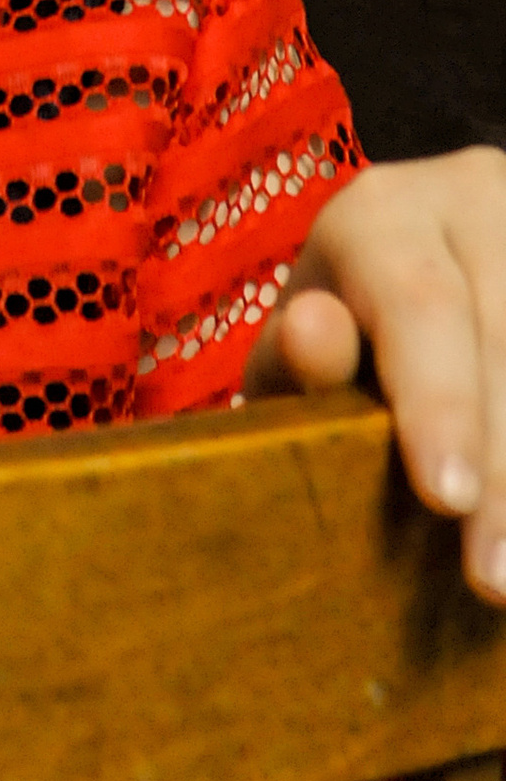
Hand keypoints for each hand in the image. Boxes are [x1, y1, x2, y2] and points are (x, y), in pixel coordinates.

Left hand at [242, 150, 505, 602]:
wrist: (435, 246)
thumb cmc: (348, 316)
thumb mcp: (307, 329)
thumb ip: (295, 354)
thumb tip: (313, 341)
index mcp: (383, 214)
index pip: (417, 302)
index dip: (438, 402)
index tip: (445, 498)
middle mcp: (471, 203)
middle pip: (504, 336)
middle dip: (501, 466)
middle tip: (493, 577)